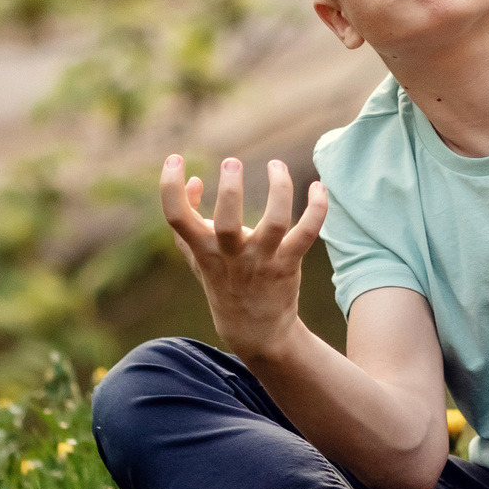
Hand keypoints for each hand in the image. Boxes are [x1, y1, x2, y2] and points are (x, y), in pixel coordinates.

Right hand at [161, 154, 326, 361]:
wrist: (254, 330)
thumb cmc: (223, 282)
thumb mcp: (198, 255)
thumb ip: (189, 218)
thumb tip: (194, 179)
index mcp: (203, 249)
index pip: (176, 217)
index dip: (169, 186)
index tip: (175, 158)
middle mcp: (230, 255)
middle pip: (227, 223)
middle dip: (231, 191)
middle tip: (231, 162)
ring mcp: (261, 260)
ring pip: (275, 223)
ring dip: (279, 191)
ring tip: (275, 165)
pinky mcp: (288, 264)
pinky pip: (307, 233)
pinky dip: (317, 208)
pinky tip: (318, 186)